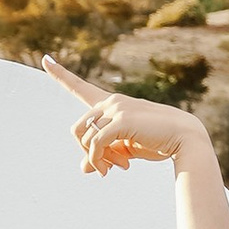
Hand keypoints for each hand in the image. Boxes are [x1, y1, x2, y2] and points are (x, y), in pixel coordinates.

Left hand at [42, 57, 201, 175]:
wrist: (183, 138)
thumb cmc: (156, 142)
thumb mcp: (124, 151)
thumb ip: (103, 156)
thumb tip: (83, 169)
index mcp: (110, 104)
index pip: (79, 87)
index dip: (60, 74)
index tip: (45, 60)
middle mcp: (110, 101)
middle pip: (77, 130)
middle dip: (88, 153)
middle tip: (109, 168)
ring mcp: (115, 109)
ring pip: (85, 138)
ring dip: (97, 159)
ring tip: (117, 168)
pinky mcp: (121, 121)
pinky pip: (96, 144)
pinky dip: (100, 160)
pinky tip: (120, 166)